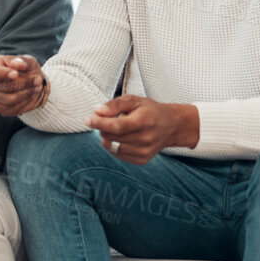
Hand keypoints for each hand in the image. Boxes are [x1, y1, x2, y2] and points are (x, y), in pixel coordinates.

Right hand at [0, 54, 47, 115]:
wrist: (29, 82)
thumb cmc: (25, 69)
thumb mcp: (27, 61)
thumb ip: (22, 61)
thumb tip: (17, 64)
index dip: (2, 73)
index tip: (16, 74)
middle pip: (3, 86)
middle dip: (23, 83)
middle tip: (37, 79)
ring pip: (9, 99)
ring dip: (26, 94)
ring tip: (37, 88)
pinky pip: (11, 109)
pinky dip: (24, 103)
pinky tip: (30, 96)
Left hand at [85, 95, 199, 164]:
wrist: (171, 126)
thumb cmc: (150, 111)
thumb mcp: (133, 100)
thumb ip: (114, 105)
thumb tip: (97, 111)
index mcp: (145, 121)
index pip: (117, 126)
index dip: (99, 123)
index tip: (88, 119)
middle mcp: (146, 138)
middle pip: (112, 137)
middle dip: (102, 128)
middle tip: (107, 120)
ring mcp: (145, 151)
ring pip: (112, 147)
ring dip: (107, 137)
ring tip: (116, 129)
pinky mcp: (142, 160)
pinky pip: (118, 155)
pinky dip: (114, 146)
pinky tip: (122, 138)